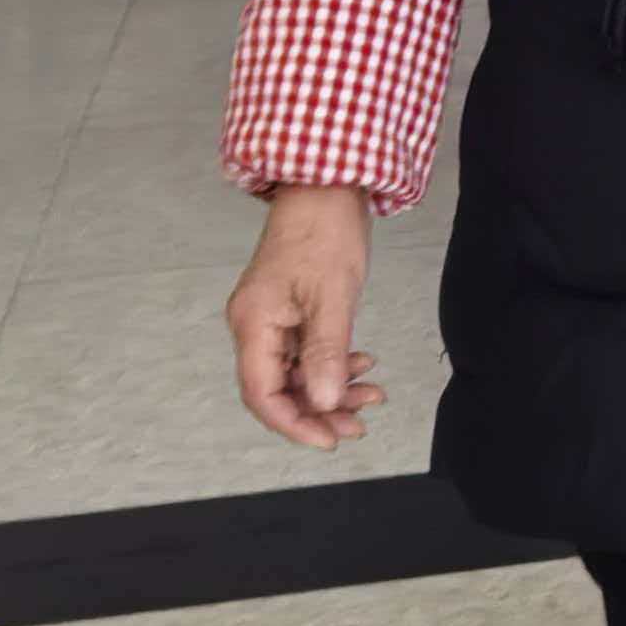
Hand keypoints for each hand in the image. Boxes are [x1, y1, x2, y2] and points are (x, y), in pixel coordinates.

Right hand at [227, 185, 382, 450]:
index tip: (329, 441)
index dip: (294, 424)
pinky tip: (363, 364)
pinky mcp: (290, 309)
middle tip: (359, 425)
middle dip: (320, 410)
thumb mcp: (333, 297)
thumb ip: (326, 353)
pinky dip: (334, 362)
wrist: (327, 184)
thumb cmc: (325, 230)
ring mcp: (271, 317)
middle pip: (280, 388)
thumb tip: (323, 404)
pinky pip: (307, 350)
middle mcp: (254, 325)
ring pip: (297, 372)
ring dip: (332, 387)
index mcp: (253, 324)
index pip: (262, 394)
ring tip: (372, 394)